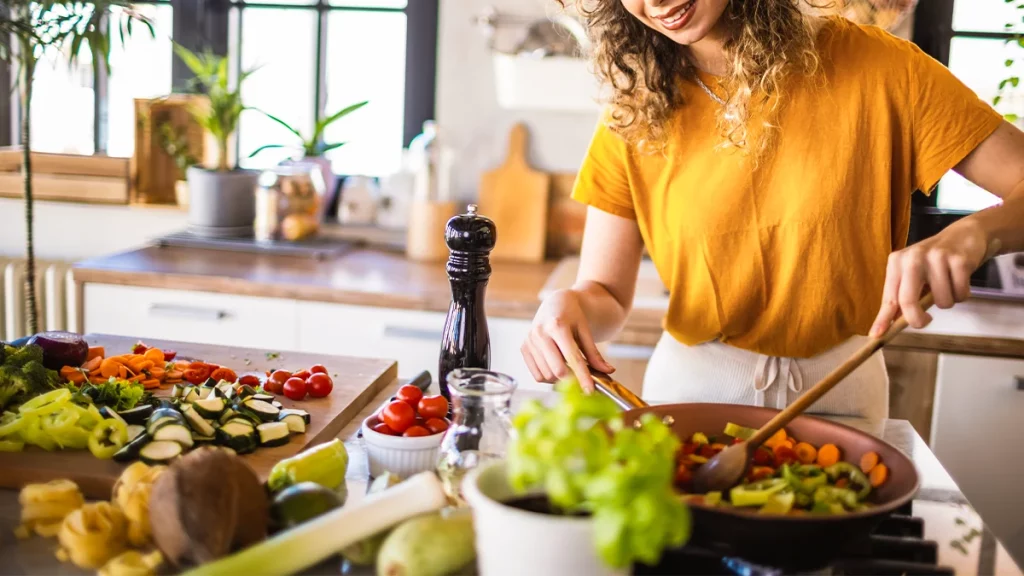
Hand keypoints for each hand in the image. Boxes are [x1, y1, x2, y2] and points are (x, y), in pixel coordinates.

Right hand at [521, 289, 614, 391]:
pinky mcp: (524, 347)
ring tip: (570, 370)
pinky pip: (537, 374)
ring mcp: (530, 341)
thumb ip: (594, 353)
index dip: (582, 377)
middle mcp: (540, 333)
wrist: (556, 302)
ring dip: (560, 379)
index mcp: (557, 325)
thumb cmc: (573, 315)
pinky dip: (549, 377)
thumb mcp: (586, 330)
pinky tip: (557, 368)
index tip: (590, 391)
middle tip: (582, 381)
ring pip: (546, 375)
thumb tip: (608, 371)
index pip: (572, 359)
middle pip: (557, 370)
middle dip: (572, 380)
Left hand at [869, 222, 989, 336]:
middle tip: (926, 321)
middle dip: (917, 319)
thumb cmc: (935, 261)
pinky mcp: (958, 260)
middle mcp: (912, 258)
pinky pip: (960, 294)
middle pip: (908, 301)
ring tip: (949, 285)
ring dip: (948, 301)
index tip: (876, 335)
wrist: (964, 234)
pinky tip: (960, 280)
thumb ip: (903, 296)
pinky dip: (963, 294)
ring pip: (941, 301)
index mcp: (897, 263)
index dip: (883, 318)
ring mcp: (936, 257)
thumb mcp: (913, 274)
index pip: (889, 297)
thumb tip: (891, 324)